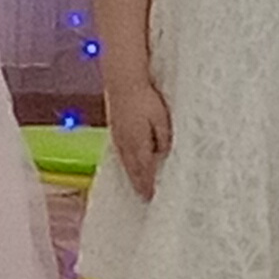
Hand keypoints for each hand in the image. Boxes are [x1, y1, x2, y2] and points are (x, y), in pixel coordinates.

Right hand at [106, 71, 170, 199]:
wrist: (123, 80)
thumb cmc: (146, 98)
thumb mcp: (162, 119)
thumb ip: (163, 139)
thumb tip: (163, 153)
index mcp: (138, 142)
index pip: (144, 169)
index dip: (147, 184)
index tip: (150, 197)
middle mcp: (126, 142)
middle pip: (132, 168)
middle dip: (138, 183)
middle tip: (143, 197)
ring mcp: (118, 135)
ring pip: (124, 160)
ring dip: (130, 174)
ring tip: (135, 185)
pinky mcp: (115, 127)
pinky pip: (120, 151)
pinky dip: (124, 162)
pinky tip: (127, 162)